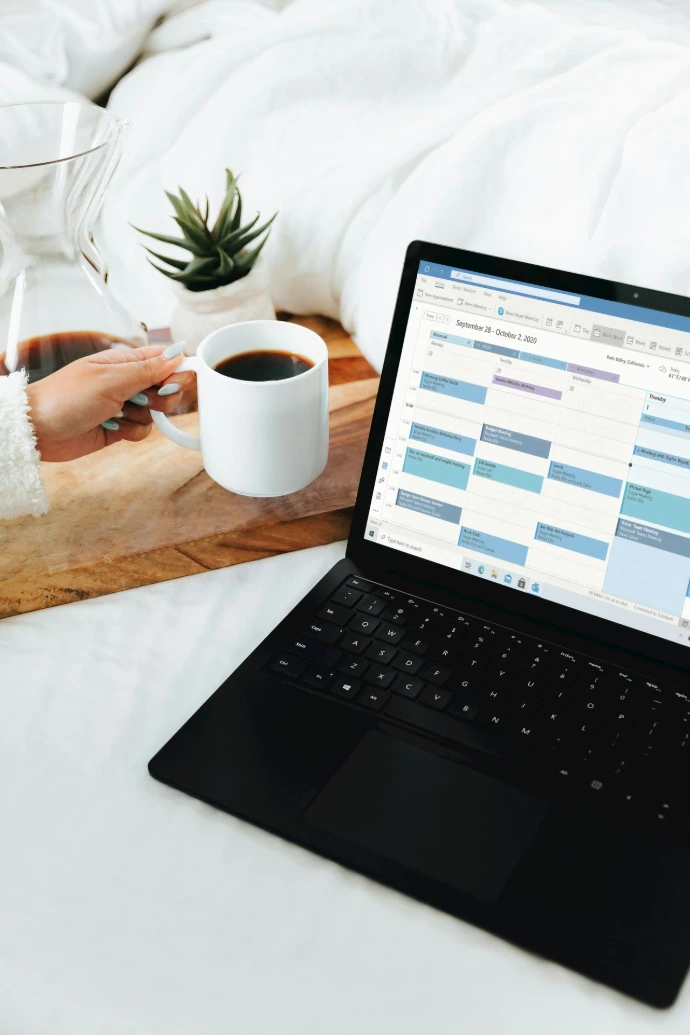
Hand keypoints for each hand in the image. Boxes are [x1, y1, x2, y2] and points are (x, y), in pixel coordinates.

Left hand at [25, 344, 194, 461]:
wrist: (38, 429)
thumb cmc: (65, 397)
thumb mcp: (110, 379)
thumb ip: (147, 369)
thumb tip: (178, 353)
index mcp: (124, 361)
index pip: (164, 359)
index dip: (177, 371)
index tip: (174, 383)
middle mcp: (127, 382)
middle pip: (166, 387)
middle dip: (163, 398)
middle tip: (144, 400)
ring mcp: (123, 405)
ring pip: (156, 412)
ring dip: (142, 417)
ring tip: (117, 414)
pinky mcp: (119, 428)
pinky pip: (143, 430)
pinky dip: (132, 432)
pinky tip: (112, 428)